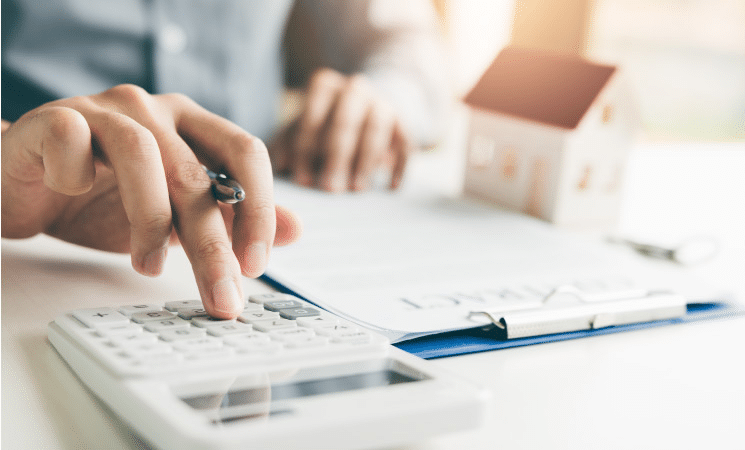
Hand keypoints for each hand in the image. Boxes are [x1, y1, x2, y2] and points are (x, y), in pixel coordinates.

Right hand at [1, 85, 301, 317]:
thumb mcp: (177, 215)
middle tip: (221, 296)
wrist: (27, 185)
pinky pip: (73, 140)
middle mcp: (154, 109)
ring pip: (143, 156)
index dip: (258, 209)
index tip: (256, 266)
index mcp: (192, 124)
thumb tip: (296, 230)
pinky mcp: (54, 118)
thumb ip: (232, 217)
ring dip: (149, 221)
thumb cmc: (104, 199)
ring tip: (149, 266)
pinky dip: (76, 176)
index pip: (245, 153)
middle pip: (196, 172)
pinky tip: (74, 195)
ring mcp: (103, 109)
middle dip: (212, 244)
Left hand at [269, 68, 412, 191]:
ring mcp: (383, 103)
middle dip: (337, 157)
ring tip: (356, 189)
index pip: (313, 114)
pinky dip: (400, 165)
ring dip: (366, 160)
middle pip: (346, 120)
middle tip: (330, 189)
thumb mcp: (303, 129)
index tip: (303, 181)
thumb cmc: (324, 124)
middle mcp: (355, 89)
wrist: (367, 107)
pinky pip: (406, 143)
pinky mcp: (404, 123)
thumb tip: (280, 166)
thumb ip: (288, 144)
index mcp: (325, 86)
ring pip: (377, 128)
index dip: (306, 148)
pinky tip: (391, 187)